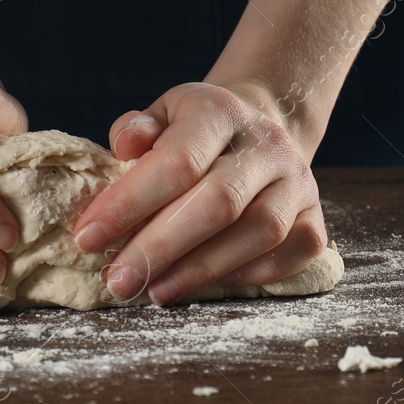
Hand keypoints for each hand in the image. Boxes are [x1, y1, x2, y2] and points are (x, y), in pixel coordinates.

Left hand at [72, 79, 327, 305]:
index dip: (130, 203)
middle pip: (219, 202)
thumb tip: (123, 147)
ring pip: (260, 232)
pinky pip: (297, 251)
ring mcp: (298, 181)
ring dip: (201, 269)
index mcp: (220, 111)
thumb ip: (136, 130)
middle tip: (118, 281)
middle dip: (161, 248)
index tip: (88, 238)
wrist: (257, 127)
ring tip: (154, 291)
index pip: (177, 160)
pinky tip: (210, 285)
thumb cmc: (193, 132)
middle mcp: (267, 144)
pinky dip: (254, 273)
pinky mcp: (316, 214)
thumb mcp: (160, 116)